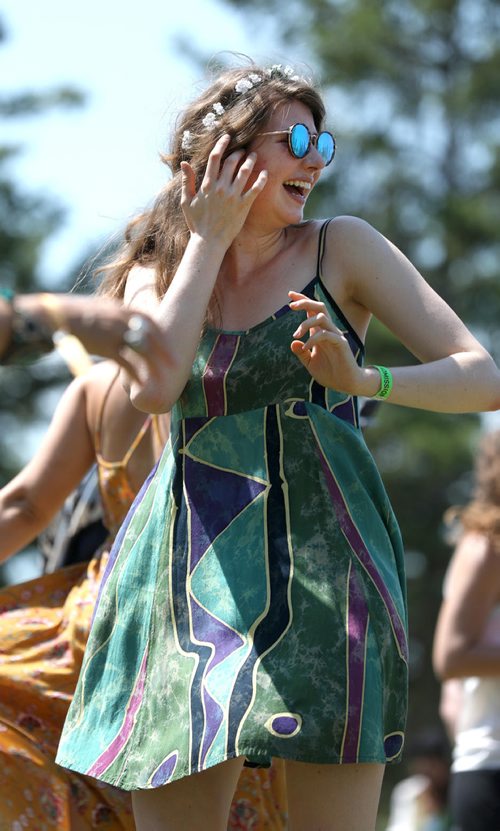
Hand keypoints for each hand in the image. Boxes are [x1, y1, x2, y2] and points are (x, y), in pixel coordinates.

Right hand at [47, 295, 168, 382]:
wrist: (55, 316)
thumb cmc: (77, 314)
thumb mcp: (101, 308)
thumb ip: (117, 316)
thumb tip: (129, 325)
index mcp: (122, 309)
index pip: (150, 321)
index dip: (162, 334)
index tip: (172, 344)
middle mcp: (122, 320)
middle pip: (152, 337)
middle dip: (166, 351)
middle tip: (177, 364)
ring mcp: (115, 334)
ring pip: (144, 352)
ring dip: (156, 366)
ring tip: (166, 378)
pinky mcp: (106, 348)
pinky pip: (127, 364)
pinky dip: (136, 376)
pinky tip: (142, 386)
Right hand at [180, 134, 267, 248]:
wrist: (208, 242)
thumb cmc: (196, 223)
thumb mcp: (186, 201)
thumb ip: (186, 181)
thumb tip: (184, 163)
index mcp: (207, 184)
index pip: (215, 157)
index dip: (222, 144)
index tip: (227, 137)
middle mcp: (220, 188)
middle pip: (232, 161)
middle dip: (239, 152)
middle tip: (243, 150)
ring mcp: (233, 196)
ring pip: (244, 171)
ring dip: (251, 161)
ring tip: (254, 156)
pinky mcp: (243, 206)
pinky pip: (255, 189)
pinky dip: (261, 179)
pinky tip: (265, 173)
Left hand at [288, 291, 366, 394]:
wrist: (345, 383)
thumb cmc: (329, 373)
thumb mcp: (310, 363)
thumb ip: (301, 353)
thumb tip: (293, 342)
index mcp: (320, 332)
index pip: (311, 311)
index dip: (302, 300)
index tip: (290, 294)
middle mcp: (328, 330)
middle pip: (319, 307)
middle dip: (305, 302)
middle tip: (291, 306)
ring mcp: (335, 335)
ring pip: (321, 318)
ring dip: (305, 323)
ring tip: (296, 335)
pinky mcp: (340, 343)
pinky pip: (325, 334)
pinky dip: (313, 339)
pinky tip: (306, 348)